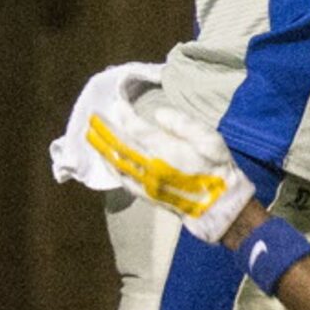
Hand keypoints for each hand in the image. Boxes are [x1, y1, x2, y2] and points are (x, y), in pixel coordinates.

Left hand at [85, 102, 254, 242]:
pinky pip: (121, 179)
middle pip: (120, 145)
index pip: (137, 129)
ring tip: (92, 134)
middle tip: (93, 117)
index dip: (124, 116)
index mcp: (166, 151)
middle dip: (105, 130)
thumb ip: (183, 124)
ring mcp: (145, 182)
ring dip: (102, 147)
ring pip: (116, 162)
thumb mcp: (210, 140)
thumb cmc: (216, 169)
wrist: (217, 205)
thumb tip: (158, 114)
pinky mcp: (145, 194)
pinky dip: (110, 166)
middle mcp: (150, 167)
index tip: (117, 104)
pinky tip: (105, 158)